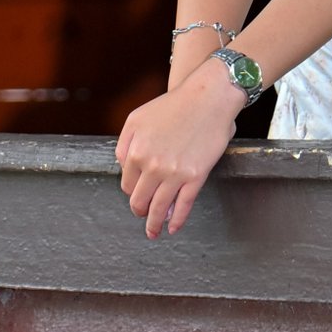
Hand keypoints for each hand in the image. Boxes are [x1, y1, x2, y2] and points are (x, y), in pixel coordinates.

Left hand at [114, 61, 242, 238]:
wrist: (207, 98)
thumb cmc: (172, 105)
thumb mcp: (136, 119)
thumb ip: (124, 145)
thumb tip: (124, 169)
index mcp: (135, 152)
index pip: (127, 184)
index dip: (132, 190)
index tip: (137, 193)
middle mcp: (152, 166)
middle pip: (140, 200)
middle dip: (140, 210)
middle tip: (142, 215)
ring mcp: (175, 173)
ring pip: (159, 207)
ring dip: (154, 224)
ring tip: (153, 233)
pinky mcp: (195, 177)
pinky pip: (183, 205)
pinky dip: (177, 220)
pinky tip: (173, 228)